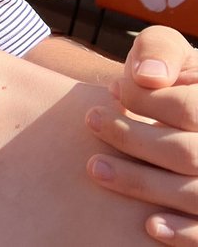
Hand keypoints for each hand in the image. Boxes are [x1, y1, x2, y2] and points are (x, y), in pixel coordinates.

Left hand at [85, 27, 197, 243]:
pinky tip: (149, 224)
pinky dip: (182, 232)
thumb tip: (149, 76)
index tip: (112, 91)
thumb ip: (159, 50)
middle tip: (91, 123)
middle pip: (187, 153)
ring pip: (194, 193)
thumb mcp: (167, 52)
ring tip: (95, 167)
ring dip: (142, 184)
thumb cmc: (170, 78)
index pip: (187, 108)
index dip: (144, 100)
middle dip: (133, 140)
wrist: (179, 109)